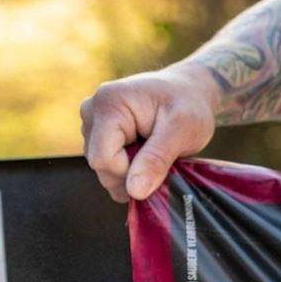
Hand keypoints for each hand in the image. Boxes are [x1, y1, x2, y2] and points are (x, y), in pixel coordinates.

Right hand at [80, 65, 218, 202]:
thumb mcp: (181, 131)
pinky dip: (129, 170)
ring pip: (103, 169)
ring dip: (131, 173)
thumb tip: (134, 191)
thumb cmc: (189, 105)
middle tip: (161, 161)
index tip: (158, 164)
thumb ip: (156, 160)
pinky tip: (147, 156)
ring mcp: (92, 123)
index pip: (103, 159)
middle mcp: (91, 111)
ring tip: (155, 155)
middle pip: (100, 166)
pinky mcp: (98, 134)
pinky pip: (108, 166)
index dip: (130, 173)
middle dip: (131, 175)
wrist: (189, 90)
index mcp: (108, 104)